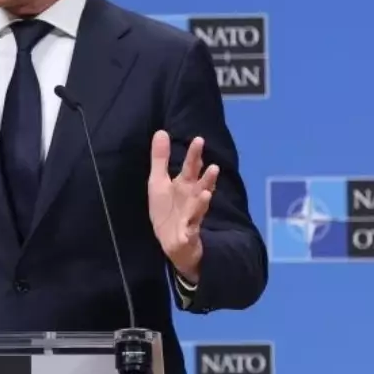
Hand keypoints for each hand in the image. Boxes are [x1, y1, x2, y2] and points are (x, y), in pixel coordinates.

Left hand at [147, 130, 218, 281]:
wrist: (172, 242)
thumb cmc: (168, 208)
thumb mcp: (159, 182)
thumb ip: (161, 159)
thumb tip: (161, 131)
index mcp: (184, 185)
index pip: (191, 167)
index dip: (195, 155)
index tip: (199, 139)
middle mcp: (192, 197)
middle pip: (200, 185)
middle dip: (206, 178)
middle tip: (214, 167)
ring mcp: (191, 215)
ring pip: (199, 207)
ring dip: (203, 200)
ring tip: (207, 192)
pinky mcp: (187, 233)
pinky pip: (190, 228)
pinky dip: (192, 224)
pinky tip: (193, 224)